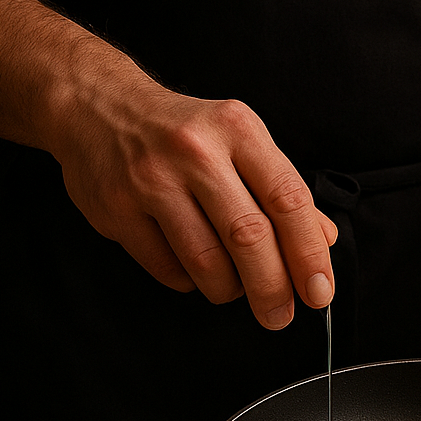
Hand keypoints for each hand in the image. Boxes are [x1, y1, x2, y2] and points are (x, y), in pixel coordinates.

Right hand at [51, 86, 338, 328]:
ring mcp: (151, 180)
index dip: (309, 254)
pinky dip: (189, 280)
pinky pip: (167, 269)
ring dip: (229, 289)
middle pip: (249, 237)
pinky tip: (193, 267)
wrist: (96, 106)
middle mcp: (196, 151)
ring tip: (234, 286)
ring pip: (207, 262)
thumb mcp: (240, 141)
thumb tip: (323, 240)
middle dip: (272, 288)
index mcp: (237, 130)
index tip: (319, 291)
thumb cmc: (182, 130)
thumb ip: (282, 189)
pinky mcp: (116, 209)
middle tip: (280, 314)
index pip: (288, 200)